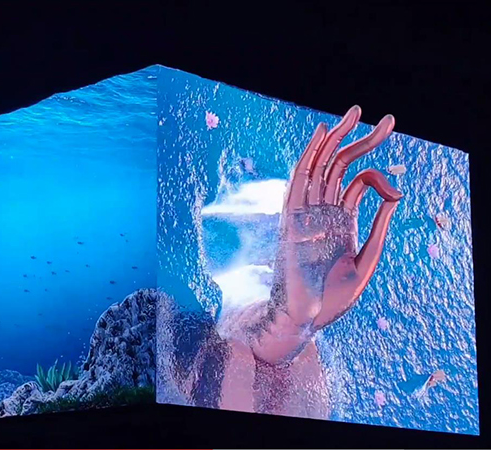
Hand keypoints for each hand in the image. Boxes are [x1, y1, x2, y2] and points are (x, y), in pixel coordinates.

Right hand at [251, 106, 401, 363]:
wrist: (306, 318)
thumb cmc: (333, 297)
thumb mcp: (367, 261)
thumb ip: (380, 228)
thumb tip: (395, 194)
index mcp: (340, 221)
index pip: (356, 182)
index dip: (376, 174)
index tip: (395, 187)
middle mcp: (323, 211)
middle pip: (340, 166)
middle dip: (361, 140)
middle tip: (388, 119)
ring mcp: (307, 213)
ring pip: (322, 167)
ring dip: (338, 139)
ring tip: (355, 114)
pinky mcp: (293, 220)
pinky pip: (301, 181)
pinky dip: (310, 158)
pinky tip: (321, 136)